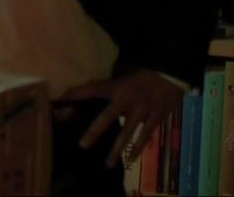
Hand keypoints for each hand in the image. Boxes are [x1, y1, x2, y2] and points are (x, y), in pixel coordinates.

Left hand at [57, 69, 182, 166]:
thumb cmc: (144, 69)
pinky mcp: (156, 118)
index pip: (93, 89)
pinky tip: (130, 159)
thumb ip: (110, 79)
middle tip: (83, 146)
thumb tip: (90, 80)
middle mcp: (128, 100)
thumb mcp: (124, 70)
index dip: (77, 94)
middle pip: (107, 117)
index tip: (61, 100)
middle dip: (94, 132)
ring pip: (127, 133)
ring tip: (108, 164)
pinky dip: (138, 148)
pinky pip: (146, 136)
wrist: (172, 72)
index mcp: (118, 86)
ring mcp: (142, 111)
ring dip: (117, 149)